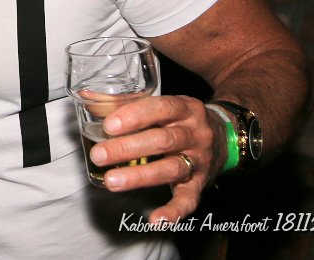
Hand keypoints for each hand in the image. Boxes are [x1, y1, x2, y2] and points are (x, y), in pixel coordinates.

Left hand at [89, 95, 225, 223]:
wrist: (226, 135)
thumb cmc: (180, 118)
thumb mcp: (162, 105)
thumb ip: (126, 101)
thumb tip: (88, 95)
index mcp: (184, 108)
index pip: (160, 108)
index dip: (134, 116)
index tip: (109, 125)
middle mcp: (195, 133)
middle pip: (162, 140)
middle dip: (128, 148)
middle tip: (99, 154)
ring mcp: (199, 160)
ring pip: (171, 168)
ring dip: (140, 176)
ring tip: (112, 181)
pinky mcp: (201, 184)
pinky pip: (189, 199)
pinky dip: (174, 211)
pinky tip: (156, 219)